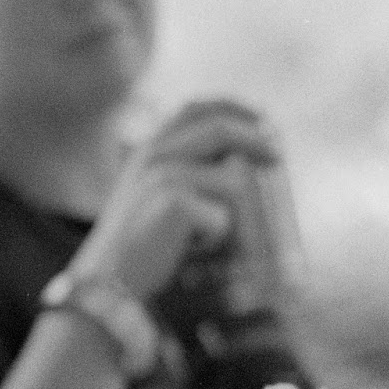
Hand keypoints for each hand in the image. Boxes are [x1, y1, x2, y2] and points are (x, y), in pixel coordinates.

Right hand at [68, 99, 280, 299]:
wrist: (108, 280)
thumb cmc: (138, 247)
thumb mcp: (156, 199)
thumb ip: (187, 174)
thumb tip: (240, 163)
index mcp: (149, 148)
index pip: (196, 108)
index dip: (234, 108)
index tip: (264, 121)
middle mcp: (154, 154)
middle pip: (219, 129)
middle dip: (257, 140)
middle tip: (280, 157)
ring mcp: (163, 174)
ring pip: (231, 182)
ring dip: (236, 213)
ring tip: (210, 238)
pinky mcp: (174, 201)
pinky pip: (221, 217)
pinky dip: (216, 238)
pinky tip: (191, 251)